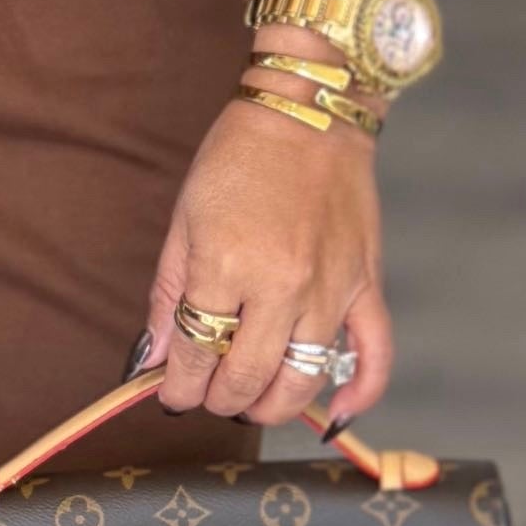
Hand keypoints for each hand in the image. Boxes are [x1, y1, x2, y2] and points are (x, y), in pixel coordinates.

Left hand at [142, 88, 391, 432]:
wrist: (310, 110)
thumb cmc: (239, 157)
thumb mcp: (184, 218)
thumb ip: (168, 293)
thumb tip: (151, 356)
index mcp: (226, 264)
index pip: (195, 354)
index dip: (177, 387)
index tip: (170, 394)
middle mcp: (281, 286)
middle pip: (246, 378)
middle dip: (218, 399)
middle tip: (207, 395)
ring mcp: (331, 289)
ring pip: (302, 380)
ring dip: (270, 405)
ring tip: (251, 401)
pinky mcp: (367, 285)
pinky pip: (373, 355)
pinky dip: (358, 393)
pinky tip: (334, 415)